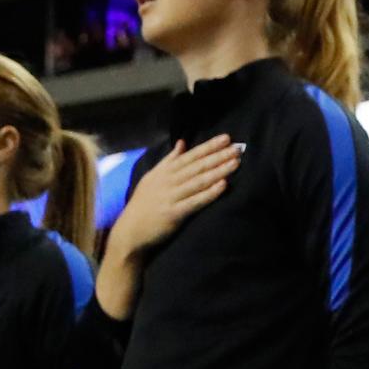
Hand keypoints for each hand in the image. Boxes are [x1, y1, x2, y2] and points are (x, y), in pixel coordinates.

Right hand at [105, 135, 238, 264]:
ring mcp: (170, 196)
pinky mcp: (173, 213)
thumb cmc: (144, 204)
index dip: (208, 146)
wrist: (130, 230)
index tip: (226, 138)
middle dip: (218, 156)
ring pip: (198, 181)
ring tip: (235, 163)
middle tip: (238, 148)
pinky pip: (195, 201)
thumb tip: (182, 143)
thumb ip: (169, 161)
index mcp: (164, 172)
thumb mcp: (153, 177)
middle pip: (196, 166)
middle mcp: (167, 181)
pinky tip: (224, 185)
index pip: (190, 156)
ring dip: (218, 171)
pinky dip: (209, 193)